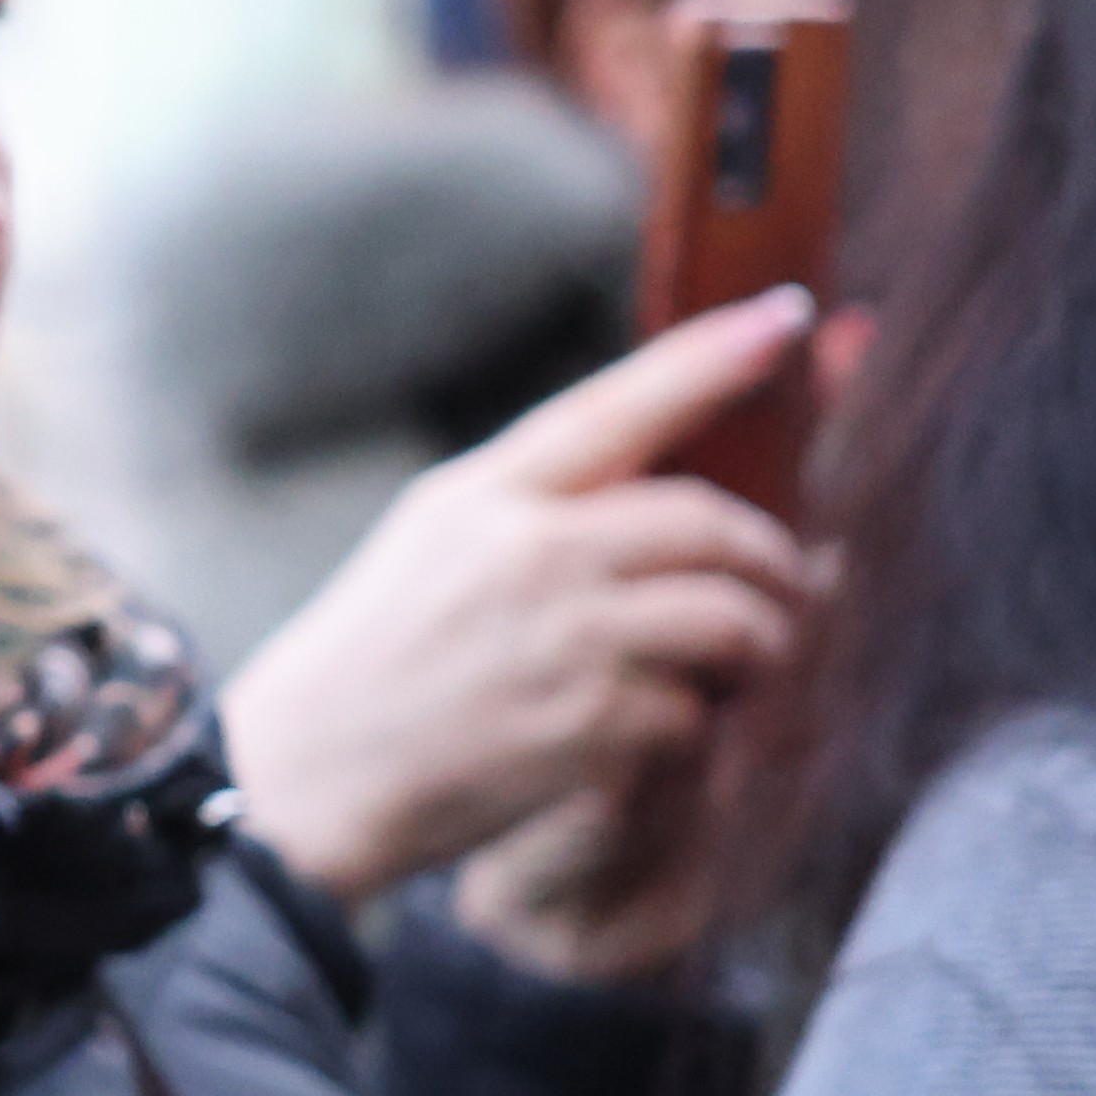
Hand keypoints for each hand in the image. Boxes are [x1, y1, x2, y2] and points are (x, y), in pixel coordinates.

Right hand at [213, 295, 824, 939]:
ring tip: (744, 666)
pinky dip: (699, 724)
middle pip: (708, 522)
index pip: (620, 405)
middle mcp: (530, 554)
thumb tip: (668, 482)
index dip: (713, 357)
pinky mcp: (592, 727)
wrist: (310, 778)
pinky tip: (666, 729)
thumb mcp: (434, 540)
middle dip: (772, 559)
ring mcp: (566, 640)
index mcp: (485, 496)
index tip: (785, 317)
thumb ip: (539, 500)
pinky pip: (699, 710)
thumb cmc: (378, 659)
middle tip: (784, 585)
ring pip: (731, 617)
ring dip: (761, 645)